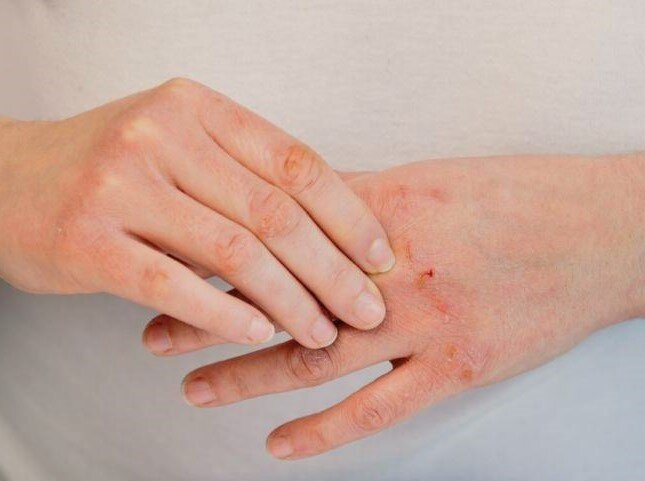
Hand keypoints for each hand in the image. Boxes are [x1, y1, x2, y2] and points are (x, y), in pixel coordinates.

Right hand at [0, 78, 394, 347]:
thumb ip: (245, 172)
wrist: (8, 179)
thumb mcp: (180, 144)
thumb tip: (334, 230)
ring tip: (323, 332)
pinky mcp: (88, 240)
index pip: (296, 163)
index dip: (348, 215)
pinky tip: (262, 333)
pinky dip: (226, 314)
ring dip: (290, 300)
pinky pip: (174, 286)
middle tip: (367, 308)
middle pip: (273, 212)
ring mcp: (120, 185)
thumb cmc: (113, 167)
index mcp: (197, 107)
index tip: (382, 257)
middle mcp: (160, 135)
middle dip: (332, 269)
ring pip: (232, 251)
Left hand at [173, 154, 643, 457]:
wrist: (596, 232)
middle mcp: (392, 270)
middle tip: (157, 330)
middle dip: (212, 317)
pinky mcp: (455, 368)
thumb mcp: (430, 180)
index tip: (174, 263)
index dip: (220, 253)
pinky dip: (322, 431)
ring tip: (196, 386)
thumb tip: (302, 216)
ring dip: (248, 374)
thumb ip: (361, 203)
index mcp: (382, 212)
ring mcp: (423, 324)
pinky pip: (378, 409)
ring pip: (316, 356)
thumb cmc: (516, 197)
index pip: (277, 234)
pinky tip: (279, 443)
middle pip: (282, 297)